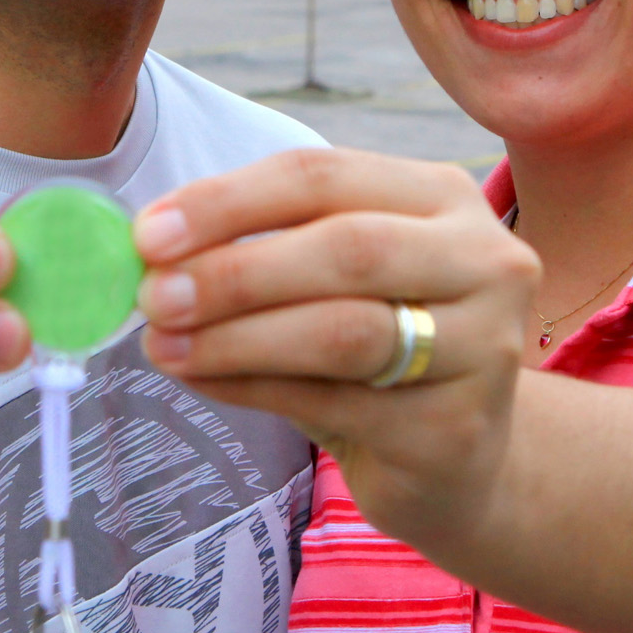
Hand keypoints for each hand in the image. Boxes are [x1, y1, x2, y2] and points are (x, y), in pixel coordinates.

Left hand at [133, 148, 537, 551]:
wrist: (460, 457)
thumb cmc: (380, 347)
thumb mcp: (334, 279)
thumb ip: (262, 251)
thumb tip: (153, 254)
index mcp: (443, 196)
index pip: (324, 176)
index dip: (228, 201)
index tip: (149, 233)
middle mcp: (484, 260)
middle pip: (345, 248)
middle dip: (233, 272)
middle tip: (153, 295)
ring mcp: (484, 346)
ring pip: (342, 331)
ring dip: (235, 338)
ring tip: (163, 347)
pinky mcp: (456, 427)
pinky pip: (335, 403)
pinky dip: (253, 388)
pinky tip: (203, 381)